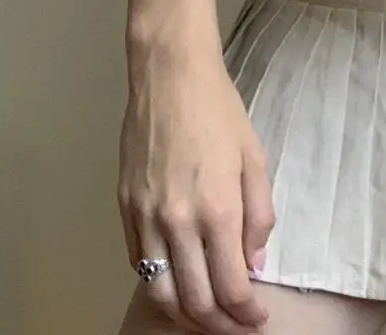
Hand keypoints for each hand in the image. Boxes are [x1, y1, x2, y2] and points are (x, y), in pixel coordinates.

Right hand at [117, 43, 273, 333]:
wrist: (170, 76)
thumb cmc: (218, 110)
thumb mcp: (255, 159)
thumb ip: (259, 217)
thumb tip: (254, 265)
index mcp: (217, 209)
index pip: (231, 289)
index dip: (246, 315)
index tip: (257, 319)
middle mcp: (178, 222)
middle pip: (195, 303)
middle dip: (220, 326)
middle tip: (237, 327)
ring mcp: (146, 217)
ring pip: (162, 294)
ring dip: (186, 315)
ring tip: (207, 316)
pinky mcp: (125, 208)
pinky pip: (139, 264)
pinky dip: (160, 285)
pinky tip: (178, 282)